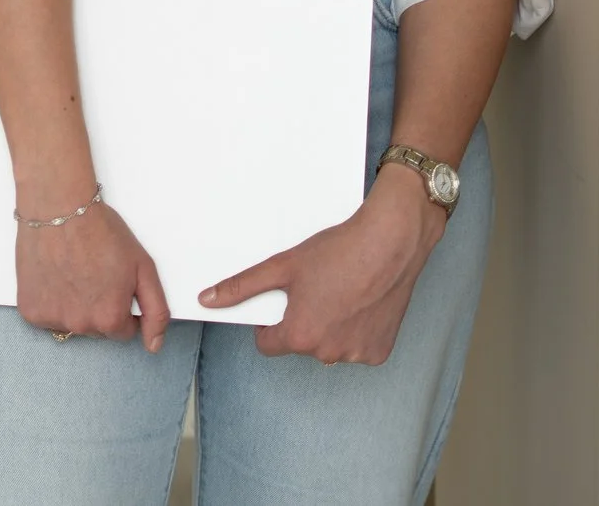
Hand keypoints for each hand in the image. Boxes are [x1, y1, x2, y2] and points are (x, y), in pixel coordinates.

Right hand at [16, 188, 171, 349]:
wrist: (58, 207)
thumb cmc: (101, 231)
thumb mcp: (144, 267)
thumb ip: (156, 311)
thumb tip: (153, 346)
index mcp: (110, 318)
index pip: (123, 330)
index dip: (121, 304)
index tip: (113, 281)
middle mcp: (80, 325)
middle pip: (96, 328)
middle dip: (97, 306)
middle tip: (92, 271)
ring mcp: (52, 319)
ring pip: (71, 322)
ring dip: (73, 305)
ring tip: (70, 270)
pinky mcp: (29, 310)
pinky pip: (46, 317)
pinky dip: (50, 301)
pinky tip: (53, 275)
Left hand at [197, 169, 444, 364]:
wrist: (390, 244)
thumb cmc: (339, 252)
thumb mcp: (282, 266)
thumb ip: (241, 287)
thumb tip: (208, 300)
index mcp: (299, 335)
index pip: (268, 345)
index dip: (271, 323)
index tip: (283, 304)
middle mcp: (327, 353)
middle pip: (301, 344)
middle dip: (303, 322)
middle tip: (317, 290)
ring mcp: (356, 355)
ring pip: (330, 347)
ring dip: (331, 328)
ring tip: (341, 294)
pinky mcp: (380, 353)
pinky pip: (358, 347)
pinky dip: (357, 332)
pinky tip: (362, 304)